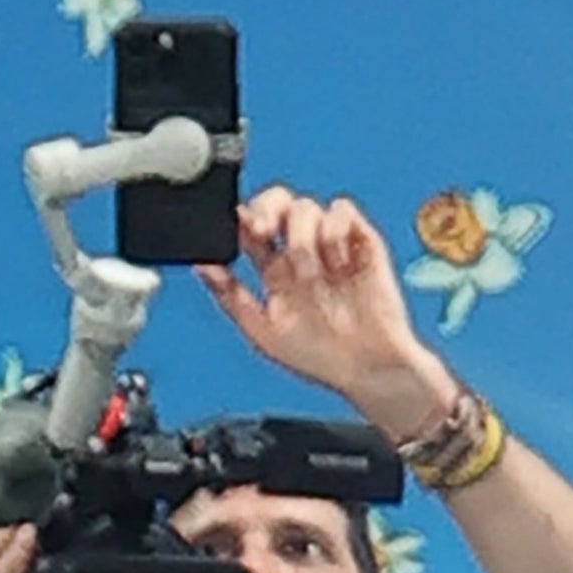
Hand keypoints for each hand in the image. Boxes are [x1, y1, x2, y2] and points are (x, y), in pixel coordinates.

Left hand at [212, 191, 450, 432]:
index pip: (250, 226)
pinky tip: (338, 263)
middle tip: (268, 231)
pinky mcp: (360, 242)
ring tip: (314, 273)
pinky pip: (341, 211)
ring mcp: (331, 246)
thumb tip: (201, 265)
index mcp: (274, 271)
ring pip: (306, 206)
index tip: (243, 232)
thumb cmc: (322, 360)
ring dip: (304, 237)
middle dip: (268, 207)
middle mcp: (301, 253)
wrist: (371, 370)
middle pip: (276, 201)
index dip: (243, 220)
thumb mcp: (263, 333)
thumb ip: (230, 297)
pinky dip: (335, 232)